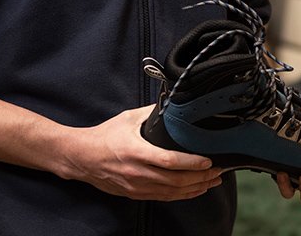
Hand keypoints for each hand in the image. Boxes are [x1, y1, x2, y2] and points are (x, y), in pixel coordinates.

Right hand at [61, 105, 223, 200]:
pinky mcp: (135, 194)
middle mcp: (137, 173)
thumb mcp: (128, 119)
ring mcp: (137, 186)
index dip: (191, 163)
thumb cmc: (104, 137)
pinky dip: (182, 195)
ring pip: (172, 192)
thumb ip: (152, 113)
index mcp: (136, 152)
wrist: (81, 158)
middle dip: (201, 178)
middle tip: (219, 171)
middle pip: (176, 181)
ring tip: (212, 181)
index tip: (208, 161)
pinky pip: (164, 198)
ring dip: (195, 188)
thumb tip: (172, 103)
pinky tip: (194, 190)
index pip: (169, 161)